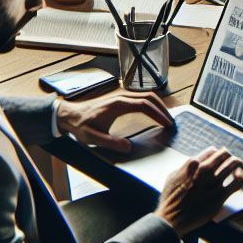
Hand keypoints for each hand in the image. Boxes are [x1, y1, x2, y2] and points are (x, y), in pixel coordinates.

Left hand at [56, 90, 174, 151]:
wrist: (70, 115)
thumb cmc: (81, 126)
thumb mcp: (93, 138)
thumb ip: (110, 143)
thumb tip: (129, 147)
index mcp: (118, 105)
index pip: (145, 105)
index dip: (158, 114)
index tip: (167, 124)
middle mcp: (122, 97)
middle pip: (150, 97)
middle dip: (163, 109)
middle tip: (172, 122)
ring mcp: (122, 96)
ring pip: (146, 96)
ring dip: (159, 105)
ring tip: (166, 118)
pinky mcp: (121, 99)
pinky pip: (141, 98)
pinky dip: (152, 104)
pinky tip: (154, 113)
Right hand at [155, 147, 242, 236]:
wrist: (172, 219)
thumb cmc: (170, 199)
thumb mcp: (172, 177)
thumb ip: (185, 167)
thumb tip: (195, 162)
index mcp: (192, 164)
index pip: (212, 151)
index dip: (217, 154)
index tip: (218, 160)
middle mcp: (203, 170)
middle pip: (225, 154)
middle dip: (229, 157)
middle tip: (231, 162)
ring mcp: (213, 183)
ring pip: (234, 164)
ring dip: (239, 164)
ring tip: (240, 167)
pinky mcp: (220, 196)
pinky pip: (238, 181)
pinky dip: (241, 177)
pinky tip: (239, 179)